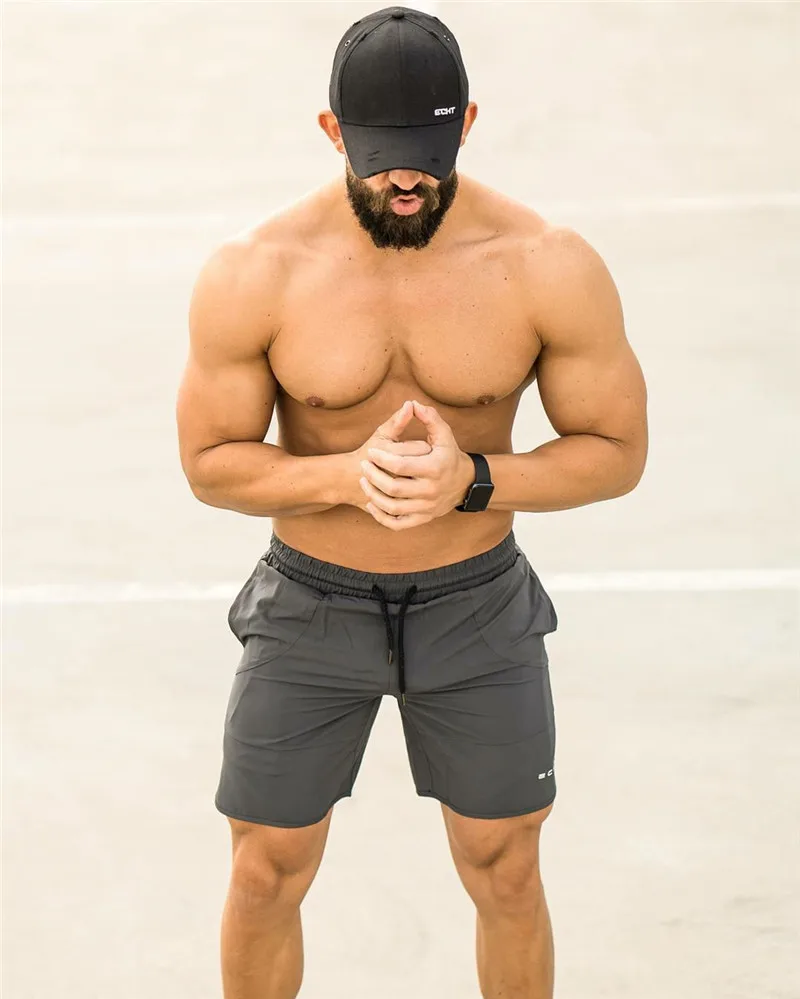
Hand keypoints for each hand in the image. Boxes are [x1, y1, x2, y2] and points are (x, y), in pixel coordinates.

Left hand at [359, 400, 473, 530]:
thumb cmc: (448, 455)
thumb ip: (429, 418)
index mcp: (435, 468)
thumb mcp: (444, 435)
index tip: (371, 452)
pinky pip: (397, 523)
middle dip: (373, 476)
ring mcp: (426, 507)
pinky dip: (381, 517)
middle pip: (393, 488)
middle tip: (363, 466)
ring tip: (364, 481)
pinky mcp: (423, 518)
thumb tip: (412, 404)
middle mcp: (431, 490)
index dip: (381, 459)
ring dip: (373, 495)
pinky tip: (372, 503)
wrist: (464, 483)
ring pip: (392, 507)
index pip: (401, 465)